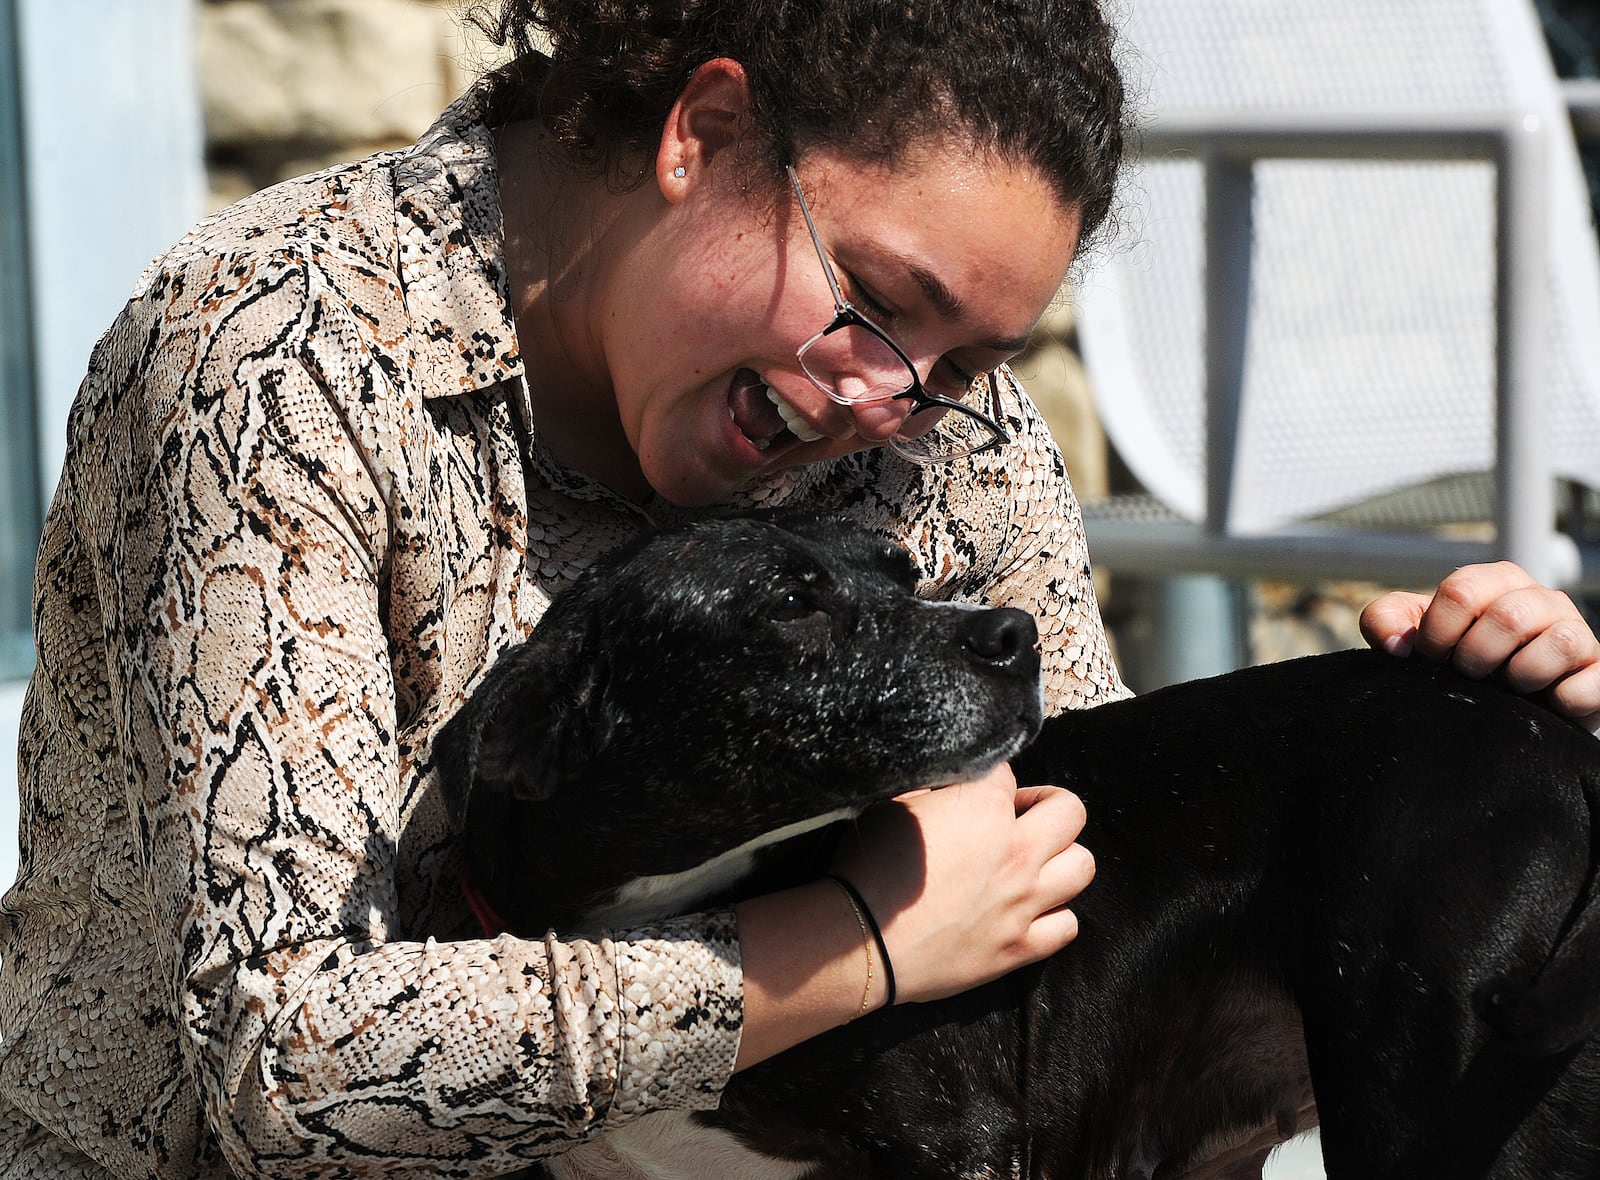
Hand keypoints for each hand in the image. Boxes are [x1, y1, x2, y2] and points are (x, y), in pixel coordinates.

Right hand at [828, 762, 1093, 1004]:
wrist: (860, 941)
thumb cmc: (868, 868)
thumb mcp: (892, 806)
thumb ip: (930, 791)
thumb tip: (944, 789)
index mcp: (983, 807)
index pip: (1007, 772)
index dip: (989, 778)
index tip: (976, 789)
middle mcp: (1016, 851)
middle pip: (1070, 810)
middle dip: (1048, 804)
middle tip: (1021, 815)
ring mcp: (1023, 902)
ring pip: (1083, 866)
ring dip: (1061, 857)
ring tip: (1035, 861)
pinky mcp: (1020, 947)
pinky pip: (1068, 925)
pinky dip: (1055, 914)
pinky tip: (1030, 909)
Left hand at [1360, 560, 1599, 728]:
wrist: (1502, 708)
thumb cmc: (1457, 661)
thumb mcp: (1415, 636)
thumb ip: (1386, 622)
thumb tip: (1398, 645)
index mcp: (1496, 581)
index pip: (1462, 591)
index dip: (1437, 633)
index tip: (1432, 657)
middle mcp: (1542, 600)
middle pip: (1509, 615)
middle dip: (1476, 657)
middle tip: (1469, 675)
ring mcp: (1575, 634)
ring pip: (1558, 641)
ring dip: (1518, 676)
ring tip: (1506, 688)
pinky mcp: (1598, 674)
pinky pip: (1586, 684)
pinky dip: (1559, 700)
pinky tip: (1541, 705)